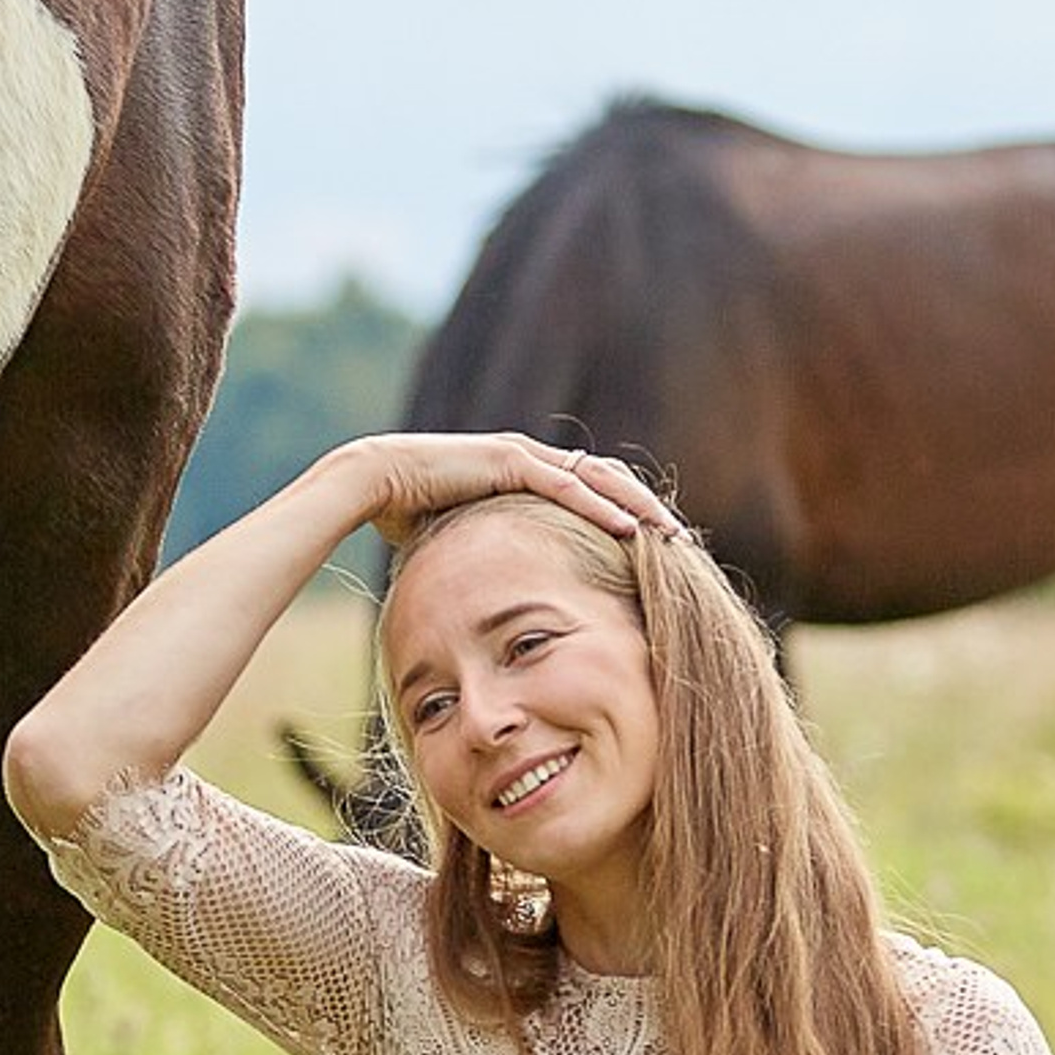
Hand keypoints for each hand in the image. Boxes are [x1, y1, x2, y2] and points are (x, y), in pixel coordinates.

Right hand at [346, 431, 683, 548]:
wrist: (370, 484)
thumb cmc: (410, 518)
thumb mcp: (469, 542)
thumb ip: (496, 556)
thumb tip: (506, 599)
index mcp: (529, 476)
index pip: (595, 493)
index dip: (629, 518)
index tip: (659, 552)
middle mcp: (533, 459)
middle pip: (610, 482)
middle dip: (648, 511)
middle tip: (683, 544)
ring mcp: (523, 455)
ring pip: (599, 480)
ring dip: (639, 508)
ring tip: (671, 536)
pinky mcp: (509, 458)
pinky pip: (569, 486)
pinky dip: (603, 507)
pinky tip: (632, 530)